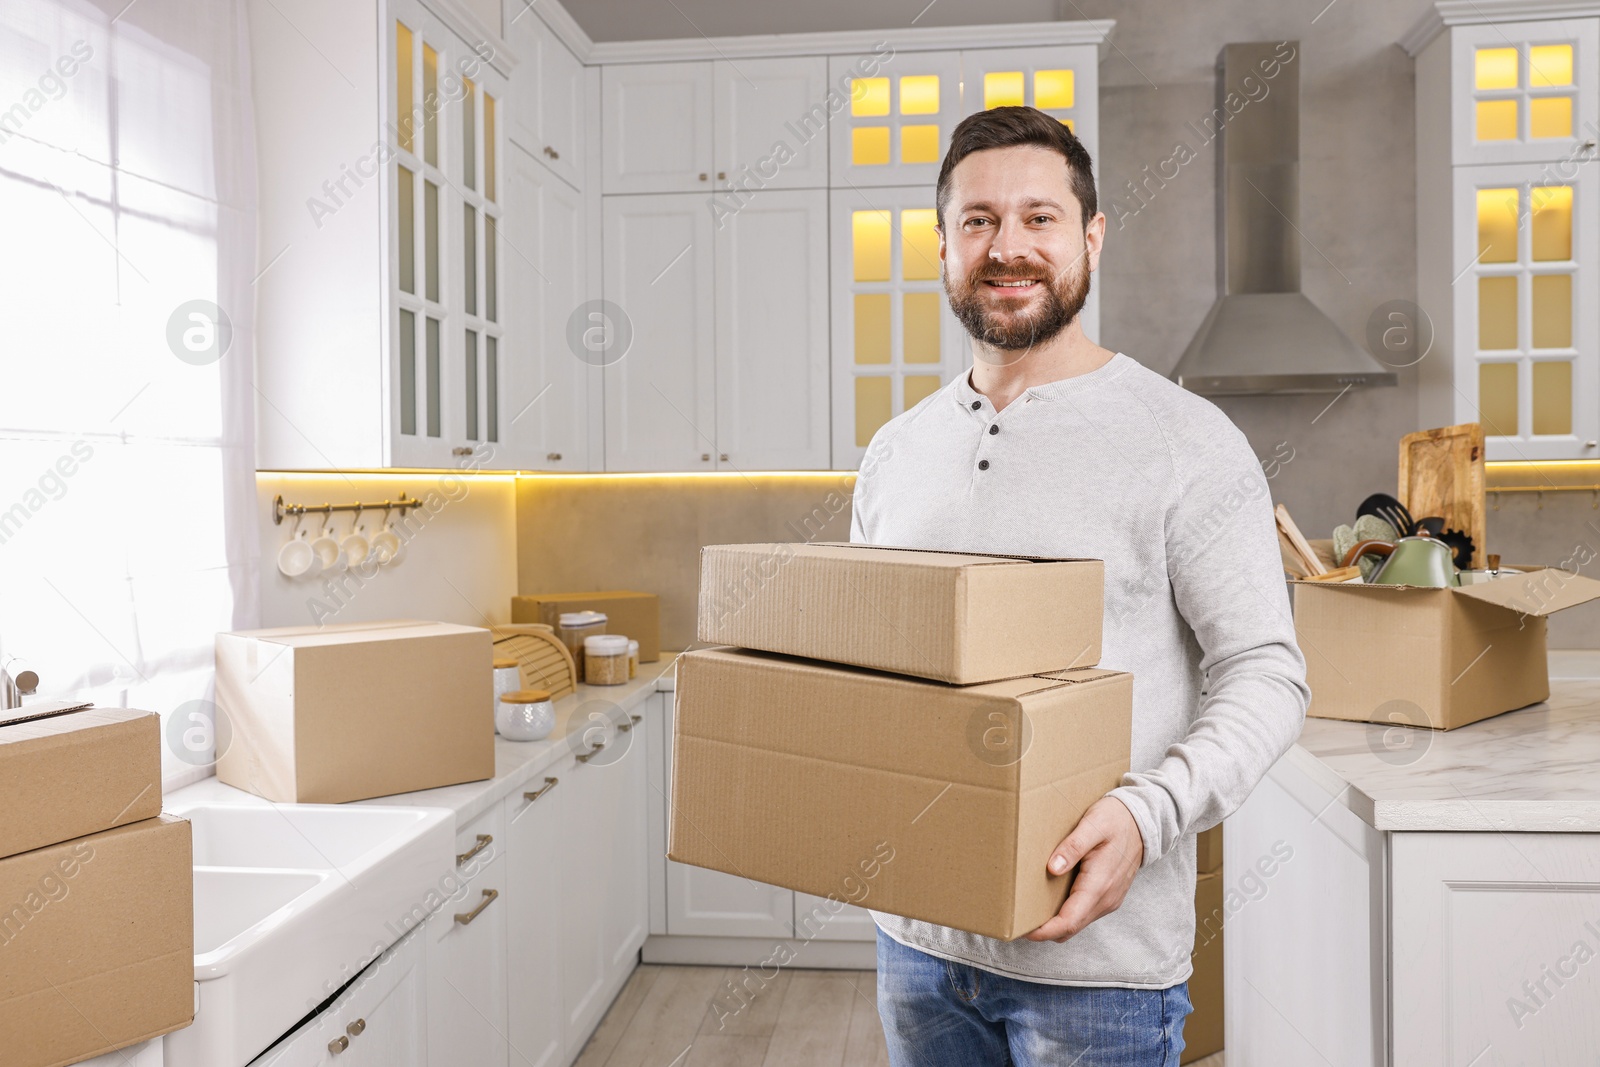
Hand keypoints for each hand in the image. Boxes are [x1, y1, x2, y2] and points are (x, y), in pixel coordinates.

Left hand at [1025, 796, 1143, 942]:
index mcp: (1099, 885)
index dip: (1045, 931)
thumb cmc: (1116, 820)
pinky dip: (1066, 915)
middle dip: (1045, 931)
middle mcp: (1106, 899)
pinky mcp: (1108, 897)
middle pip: (1071, 928)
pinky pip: (1084, 914)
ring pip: (1077, 923)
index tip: (1023, 931)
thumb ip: (1073, 847)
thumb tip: (1052, 868)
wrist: (1143, 822)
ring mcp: (1109, 900)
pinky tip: (1051, 901)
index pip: (1069, 921)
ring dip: (1055, 924)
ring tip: (1030, 912)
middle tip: (1017, 922)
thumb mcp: (1093, 825)